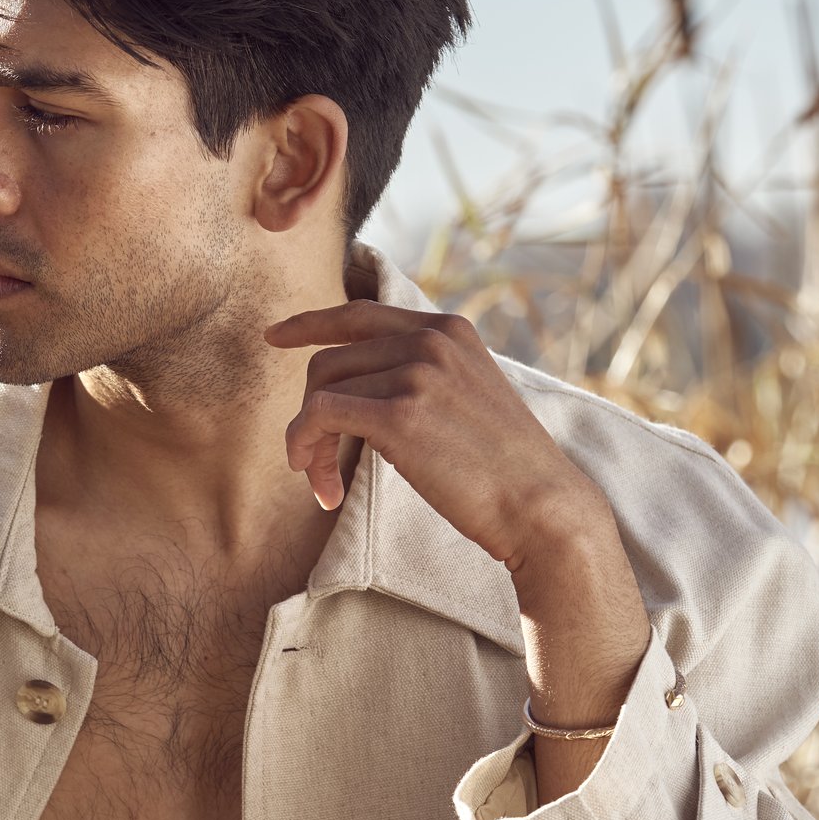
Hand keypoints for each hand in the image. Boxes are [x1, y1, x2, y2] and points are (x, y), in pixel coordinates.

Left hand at [267, 301, 653, 803]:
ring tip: (323, 484)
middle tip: (314, 466)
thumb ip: (424, 376)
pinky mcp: (399, 414)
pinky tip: (324, 491)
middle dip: (311, 415)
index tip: (275, 337)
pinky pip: (319, 417)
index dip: (310, 323)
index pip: (360, 313)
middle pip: (329, 362)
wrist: (543, 507)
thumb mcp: (469, 397)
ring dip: (310, 444)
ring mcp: (416, 373)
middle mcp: (430, 341)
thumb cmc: (504, 470)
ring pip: (319, 393)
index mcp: (449, 330)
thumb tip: (359, 384)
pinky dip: (308, 453)